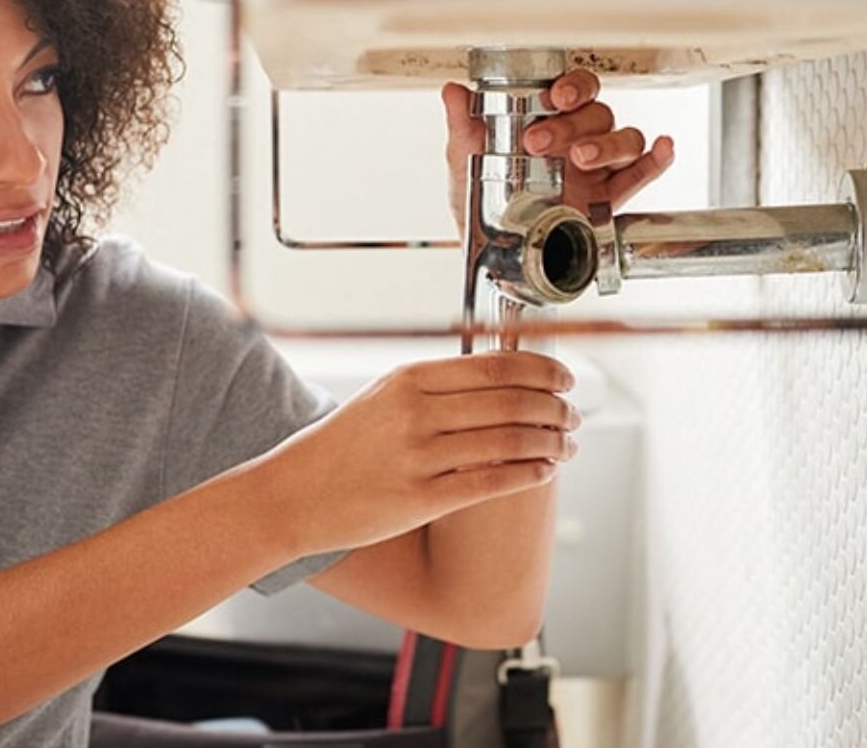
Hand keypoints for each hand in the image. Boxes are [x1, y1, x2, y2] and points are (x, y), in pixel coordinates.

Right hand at [258, 352, 580, 554]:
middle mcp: (415, 412)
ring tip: (568, 444)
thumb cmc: (342, 449)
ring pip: (508, 441)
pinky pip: (491, 482)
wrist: (291, 495)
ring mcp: (418, 456)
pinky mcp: (420, 499)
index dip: (544, 371)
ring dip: (550, 441)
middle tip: (575, 414)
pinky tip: (547, 471)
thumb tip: (499, 377)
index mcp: (409, 379)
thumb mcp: (383, 399)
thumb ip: (434, 387)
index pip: (496, 366)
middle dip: (555, 407)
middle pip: (511, 401)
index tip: (567, 378)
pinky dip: (529, 474)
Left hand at [441, 69, 675, 234]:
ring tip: (581, 159)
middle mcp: (579, 136)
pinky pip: (643, 172)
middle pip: (598, 113)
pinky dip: (657, 160)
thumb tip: (453, 91)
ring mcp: (598, 166)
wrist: (495, 252)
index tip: (555, 97)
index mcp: (549, 118)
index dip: (572, 86)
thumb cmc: (483, 199)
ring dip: (608, 144)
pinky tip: (662, 149)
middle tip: (540, 142)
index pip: (574, 88)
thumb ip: (463, 125)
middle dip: (573, 124)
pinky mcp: (611, 196)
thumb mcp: (465, 160)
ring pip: (623, 138)